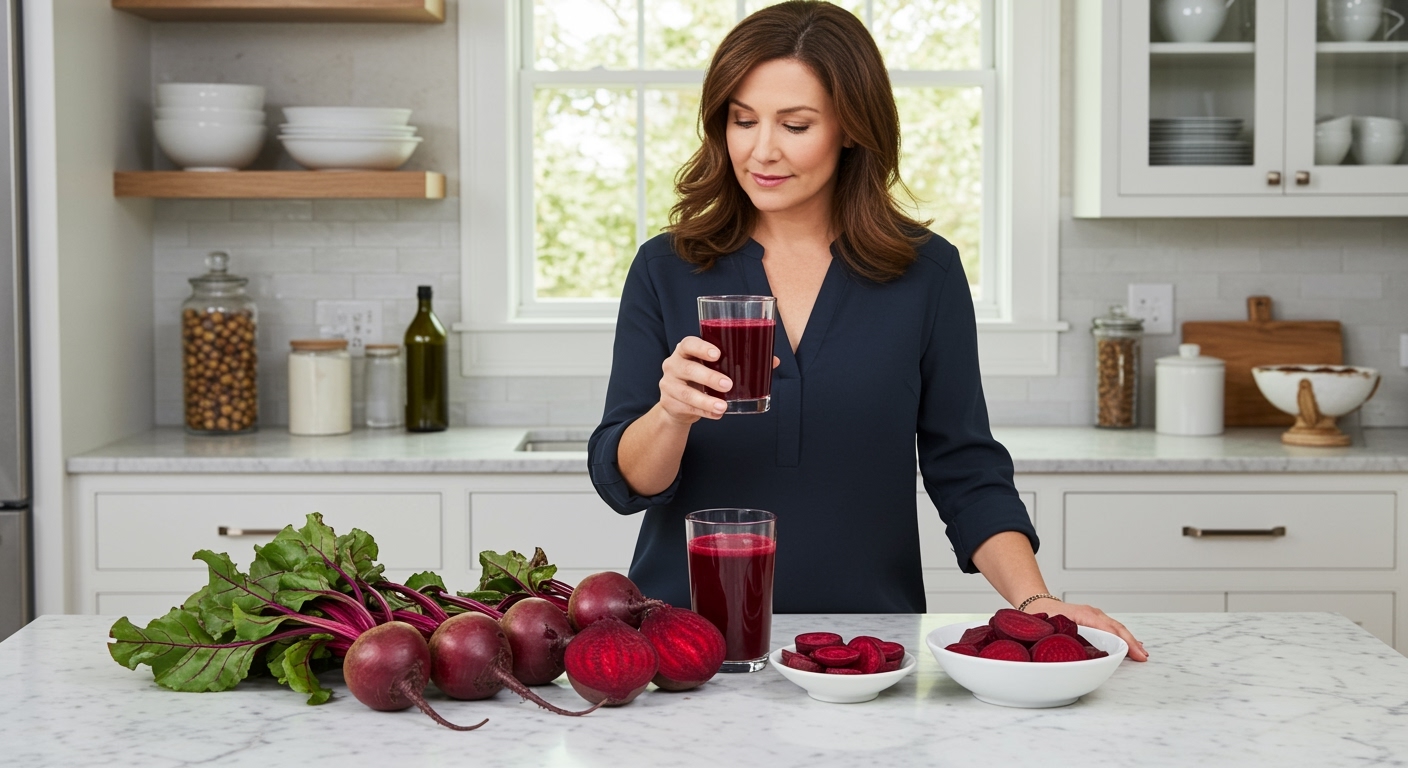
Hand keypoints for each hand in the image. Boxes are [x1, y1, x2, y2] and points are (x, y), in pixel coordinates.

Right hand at [658, 337, 778, 424]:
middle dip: (709, 377)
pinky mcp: (669, 403)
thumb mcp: (716, 366)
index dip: (701, 348)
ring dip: (706, 400)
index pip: (688, 344)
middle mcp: (673, 365)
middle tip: (728, 384)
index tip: (717, 354)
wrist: (678, 400)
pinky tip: (717, 414)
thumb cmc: (702, 376)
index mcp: (685, 351)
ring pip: (686, 393)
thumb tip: (773, 360)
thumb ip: (741, 361)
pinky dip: (704, 412)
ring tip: (723, 406)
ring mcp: (668, 385)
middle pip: (688, 369)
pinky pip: (688, 408)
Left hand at [1025, 597, 1147, 661]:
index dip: (1122, 641)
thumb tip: (1066, 660)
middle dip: (1131, 642)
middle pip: (1116, 627)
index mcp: (1082, 615)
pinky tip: (1129, 645)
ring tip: (1141, 653)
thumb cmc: (1042, 615)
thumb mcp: (1049, 627)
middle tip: (1142, 656)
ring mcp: (1094, 615)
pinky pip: (1111, 627)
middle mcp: (1091, 613)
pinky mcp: (1094, 618)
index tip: (1133, 652)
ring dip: (1129, 640)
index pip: (1108, 628)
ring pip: (1116, 627)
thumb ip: (1059, 640)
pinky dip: (1122, 636)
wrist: (1037, 603)